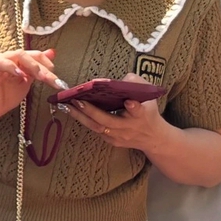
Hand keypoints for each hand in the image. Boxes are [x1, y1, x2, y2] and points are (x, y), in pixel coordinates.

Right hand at [0, 48, 60, 122]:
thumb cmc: (7, 95)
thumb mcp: (28, 81)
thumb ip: (38, 69)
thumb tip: (52, 54)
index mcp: (19, 60)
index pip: (36, 56)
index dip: (48, 64)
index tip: (56, 77)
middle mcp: (10, 57)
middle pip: (30, 55)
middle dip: (43, 67)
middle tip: (51, 79)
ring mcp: (1, 61)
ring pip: (19, 54)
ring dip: (32, 65)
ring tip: (40, 77)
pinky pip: (4, 63)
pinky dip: (14, 68)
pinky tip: (21, 75)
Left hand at [57, 73, 171, 153]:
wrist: (153, 138)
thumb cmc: (148, 111)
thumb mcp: (148, 96)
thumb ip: (135, 84)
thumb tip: (119, 79)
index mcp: (142, 115)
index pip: (138, 111)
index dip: (133, 107)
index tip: (129, 102)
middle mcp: (130, 127)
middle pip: (108, 121)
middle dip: (91, 111)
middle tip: (76, 100)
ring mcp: (120, 137)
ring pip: (97, 128)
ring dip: (80, 116)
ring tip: (66, 105)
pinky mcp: (112, 142)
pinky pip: (96, 131)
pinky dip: (84, 120)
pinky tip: (72, 111)